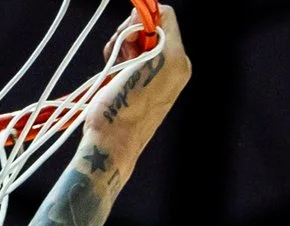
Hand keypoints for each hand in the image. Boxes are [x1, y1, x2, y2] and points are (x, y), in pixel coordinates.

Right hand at [84, 5, 187, 152]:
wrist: (111, 147)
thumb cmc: (118, 110)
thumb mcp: (134, 63)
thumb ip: (143, 34)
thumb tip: (141, 14)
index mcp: (178, 58)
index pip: (164, 16)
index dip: (139, 20)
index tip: (123, 37)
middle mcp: (178, 66)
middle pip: (154, 30)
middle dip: (129, 37)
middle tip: (113, 55)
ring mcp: (167, 78)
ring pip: (145, 46)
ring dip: (124, 51)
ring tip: (112, 69)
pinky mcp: (154, 89)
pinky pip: (143, 63)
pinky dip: (126, 63)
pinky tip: (115, 78)